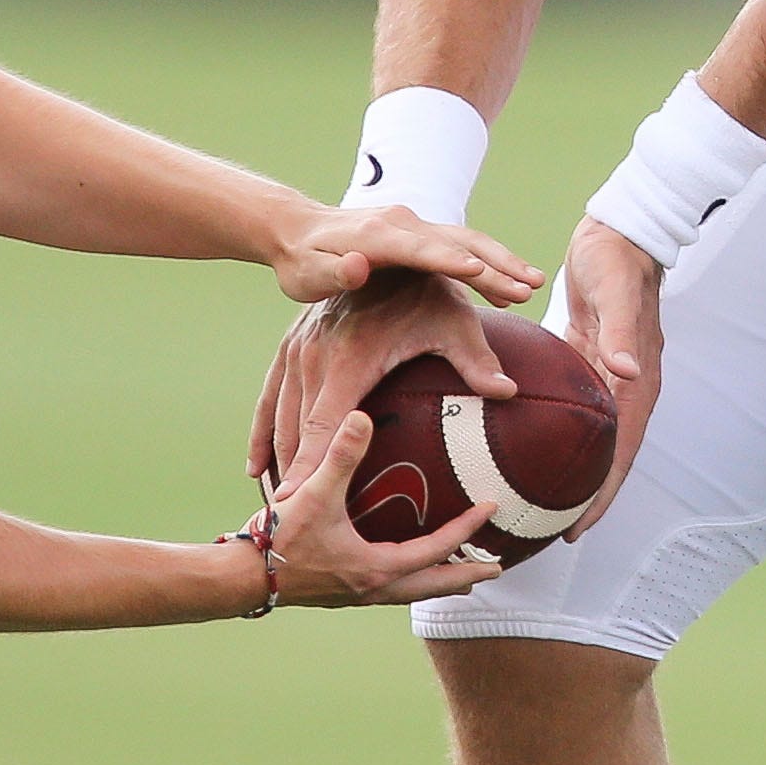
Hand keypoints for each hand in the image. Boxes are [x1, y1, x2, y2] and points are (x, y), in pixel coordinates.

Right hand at [252, 266, 507, 495]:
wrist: (384, 242)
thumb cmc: (425, 288)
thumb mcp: (454, 320)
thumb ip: (476, 359)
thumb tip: (508, 390)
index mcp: (350, 358)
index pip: (325, 426)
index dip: (310, 467)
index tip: (299, 504)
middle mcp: (316, 355)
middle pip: (296, 429)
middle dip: (289, 476)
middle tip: (286, 523)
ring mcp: (299, 348)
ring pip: (280, 416)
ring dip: (276, 460)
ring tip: (276, 506)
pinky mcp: (293, 344)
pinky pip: (271, 396)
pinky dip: (264, 434)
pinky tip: (258, 467)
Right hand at [255, 415, 497, 607]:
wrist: (239, 578)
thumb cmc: (278, 539)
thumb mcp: (313, 492)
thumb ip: (340, 454)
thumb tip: (363, 415)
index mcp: (377, 567)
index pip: (437, 549)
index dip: (467, 529)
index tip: (492, 509)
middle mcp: (372, 587)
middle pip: (432, 586)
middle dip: (464, 576)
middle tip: (494, 567)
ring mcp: (355, 594)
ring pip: (410, 591)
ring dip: (435, 581)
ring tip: (456, 571)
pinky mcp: (337, 592)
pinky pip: (387, 589)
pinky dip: (406, 580)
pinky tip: (399, 565)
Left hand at [265, 202, 541, 314]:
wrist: (298, 229)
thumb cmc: (302, 262)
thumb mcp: (308, 275)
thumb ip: (335, 273)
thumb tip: (359, 266)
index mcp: (377, 236)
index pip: (420, 249)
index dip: (450, 262)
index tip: (481, 274)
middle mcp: (402, 223)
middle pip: (457, 242)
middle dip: (496, 263)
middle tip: (530, 287)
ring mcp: (414, 225)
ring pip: (467, 241)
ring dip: (503, 261)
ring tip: (535, 284)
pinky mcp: (421, 233)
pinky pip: (462, 245)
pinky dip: (490, 261)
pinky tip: (511, 285)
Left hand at [556, 217, 664, 536]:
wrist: (618, 230)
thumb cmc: (617, 258)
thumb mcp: (617, 292)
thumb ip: (624, 334)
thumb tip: (629, 373)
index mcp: (638, 380)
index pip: (622, 451)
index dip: (602, 493)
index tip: (577, 528)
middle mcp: (626, 386)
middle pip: (608, 455)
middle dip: (585, 497)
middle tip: (551, 532)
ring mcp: (609, 375)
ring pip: (591, 437)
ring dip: (572, 470)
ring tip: (541, 503)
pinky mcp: (591, 360)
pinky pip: (575, 409)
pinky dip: (559, 435)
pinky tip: (531, 446)